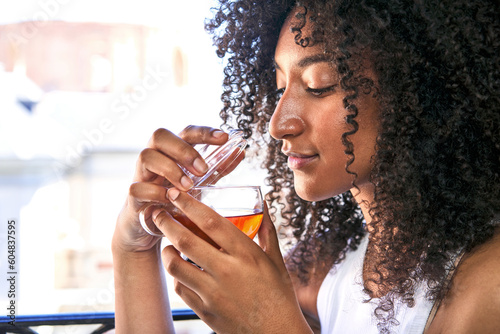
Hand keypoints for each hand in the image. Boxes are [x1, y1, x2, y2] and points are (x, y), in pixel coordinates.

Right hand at [112, 126, 232, 253]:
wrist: (147, 225)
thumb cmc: (174, 197)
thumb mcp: (198, 182)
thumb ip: (216, 168)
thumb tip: (240, 153)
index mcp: (171, 151)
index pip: (186, 132)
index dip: (204, 132)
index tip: (224, 138)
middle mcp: (154, 157)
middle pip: (160, 136)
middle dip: (183, 150)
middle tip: (202, 169)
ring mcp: (141, 174)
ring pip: (146, 156)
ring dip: (171, 169)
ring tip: (188, 187)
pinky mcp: (133, 195)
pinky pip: (137, 187)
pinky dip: (155, 192)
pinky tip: (170, 200)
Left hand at [155, 188, 311, 333]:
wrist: (276, 333)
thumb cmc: (279, 296)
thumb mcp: (276, 260)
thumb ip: (266, 230)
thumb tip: (262, 203)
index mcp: (246, 255)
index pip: (211, 222)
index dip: (190, 205)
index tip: (177, 195)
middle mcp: (227, 271)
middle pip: (185, 240)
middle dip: (166, 223)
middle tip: (158, 213)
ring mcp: (213, 293)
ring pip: (175, 265)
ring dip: (167, 250)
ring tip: (168, 243)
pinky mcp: (204, 310)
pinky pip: (180, 287)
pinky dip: (177, 275)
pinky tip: (181, 269)